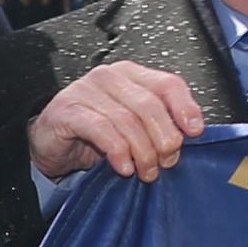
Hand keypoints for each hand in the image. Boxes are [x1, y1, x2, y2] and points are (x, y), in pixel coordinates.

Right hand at [28, 62, 205, 182]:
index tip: (195, 132)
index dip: (185, 107)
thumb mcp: (133, 127)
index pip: (167, 83)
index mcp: (131, 75)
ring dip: (142, 151)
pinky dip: (118, 151)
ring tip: (146, 172)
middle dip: (164, 138)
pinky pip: (101, 130)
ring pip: (127, 120)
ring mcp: (86, 91)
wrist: (52, 145)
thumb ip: (159, 124)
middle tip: (167, 162)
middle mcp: (109, 77)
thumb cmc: (95, 135)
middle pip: (149, 105)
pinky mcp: (67, 110)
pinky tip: (124, 167)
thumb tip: (192, 134)